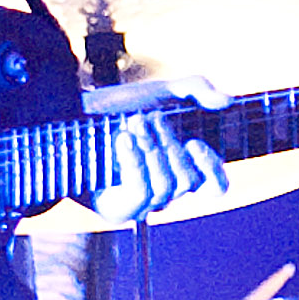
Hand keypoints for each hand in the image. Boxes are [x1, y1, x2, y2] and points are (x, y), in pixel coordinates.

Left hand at [82, 92, 226, 227]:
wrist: (72, 116)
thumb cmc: (118, 107)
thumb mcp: (162, 91)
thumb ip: (197, 89)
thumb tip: (226, 101)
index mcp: (183, 168)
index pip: (215, 187)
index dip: (213, 169)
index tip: (196, 142)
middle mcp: (166, 189)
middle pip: (189, 181)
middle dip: (170, 145)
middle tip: (149, 119)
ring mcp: (143, 203)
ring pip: (167, 188)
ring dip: (151, 151)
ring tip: (132, 126)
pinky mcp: (119, 210)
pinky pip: (141, 194)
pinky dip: (135, 163)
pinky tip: (123, 140)